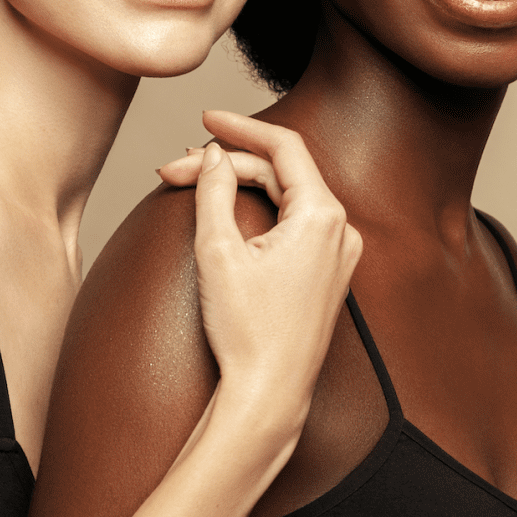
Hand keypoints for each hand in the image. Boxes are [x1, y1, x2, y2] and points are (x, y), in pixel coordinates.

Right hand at [159, 111, 361, 411]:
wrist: (269, 397)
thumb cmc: (247, 333)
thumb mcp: (218, 252)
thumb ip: (214, 191)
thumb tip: (214, 155)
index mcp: (324, 217)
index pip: (284, 147)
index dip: (241, 127)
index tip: (204, 119)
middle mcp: (342, 230)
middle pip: (281, 173)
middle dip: (227, 164)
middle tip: (175, 169)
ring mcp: (340, 253)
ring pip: (288, 197)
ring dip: (241, 186)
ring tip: (191, 184)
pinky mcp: (329, 272)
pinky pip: (296, 222)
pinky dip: (260, 210)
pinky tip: (225, 209)